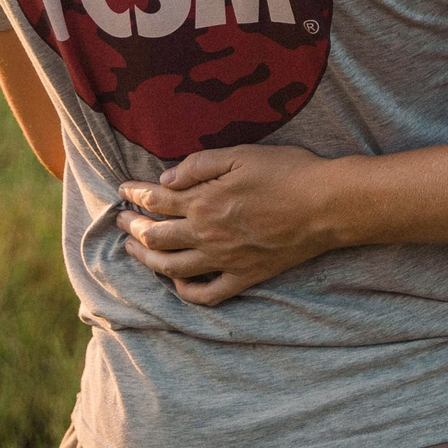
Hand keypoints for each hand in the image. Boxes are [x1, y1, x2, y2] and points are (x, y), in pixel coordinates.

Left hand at [116, 143, 346, 306]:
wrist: (327, 206)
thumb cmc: (288, 172)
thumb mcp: (242, 154)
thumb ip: (200, 165)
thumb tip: (166, 178)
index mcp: (204, 201)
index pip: (156, 199)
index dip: (134, 193)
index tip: (123, 190)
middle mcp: (207, 234)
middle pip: (154, 236)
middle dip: (131, 227)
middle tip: (120, 220)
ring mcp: (224, 260)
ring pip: (170, 267)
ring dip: (145, 259)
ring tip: (133, 251)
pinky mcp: (245, 276)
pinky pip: (207, 294)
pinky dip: (185, 291)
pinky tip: (176, 282)